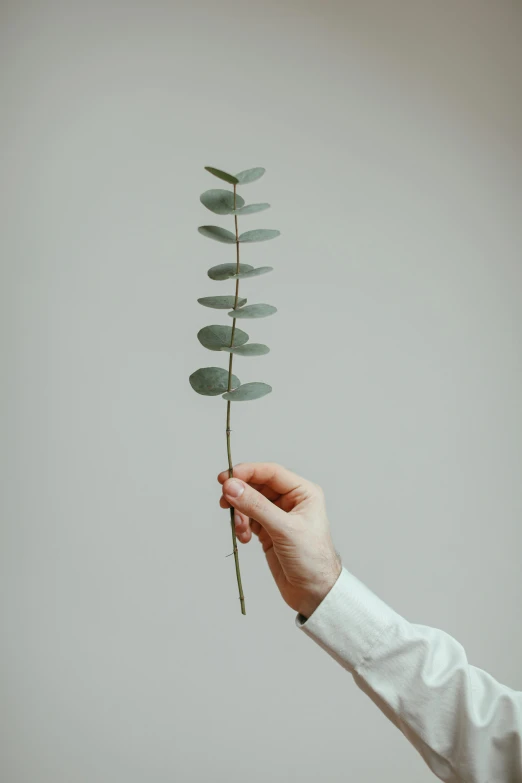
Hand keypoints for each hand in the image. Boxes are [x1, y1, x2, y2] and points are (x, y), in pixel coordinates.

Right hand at [217, 462, 342, 618]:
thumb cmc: (311, 559)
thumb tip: (232, 487)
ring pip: (250, 503)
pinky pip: (248, 519)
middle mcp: (291, 501)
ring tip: (240, 529)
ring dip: (240, 513)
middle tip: (224, 502)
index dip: (247, 472)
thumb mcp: (283, 529)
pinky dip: (242, 526)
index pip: (270, 473)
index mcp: (303, 492)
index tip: (226, 478)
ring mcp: (279, 516)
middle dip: (240, 494)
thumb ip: (256, 506)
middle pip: (257, 486)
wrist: (315, 593)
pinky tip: (244, 538)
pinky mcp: (269, 531)